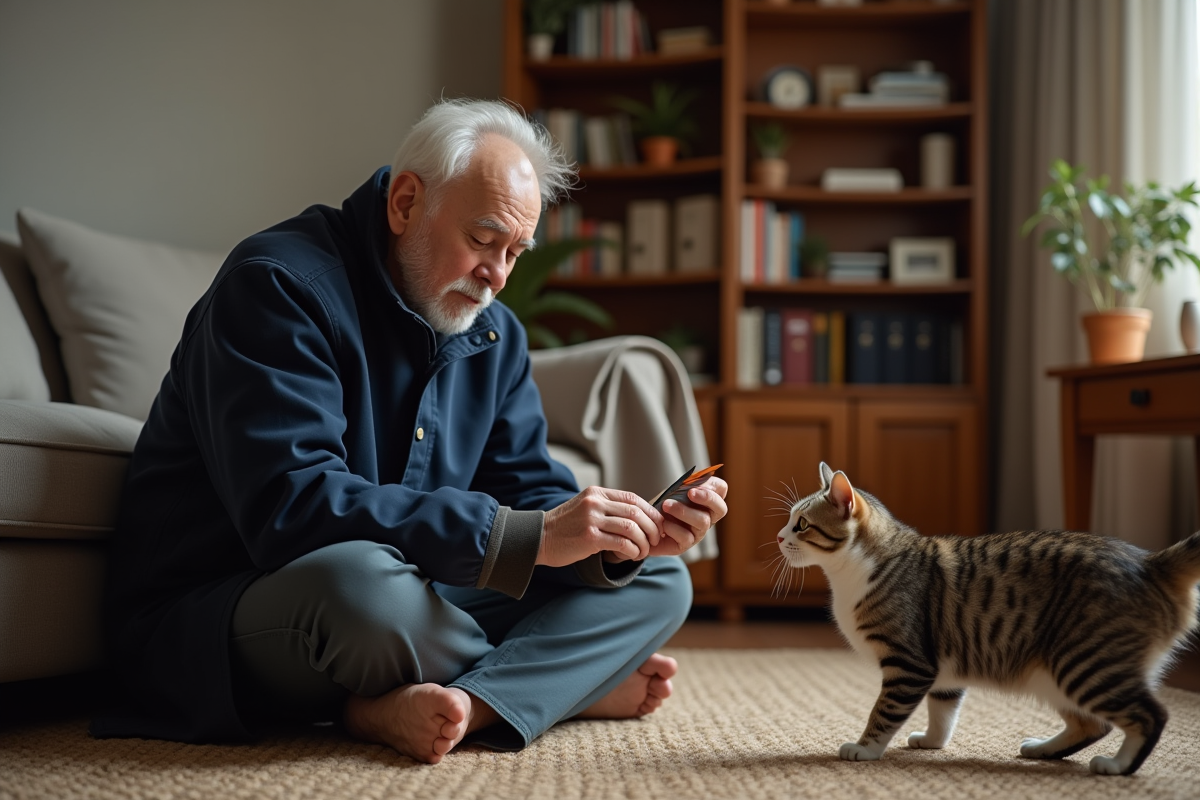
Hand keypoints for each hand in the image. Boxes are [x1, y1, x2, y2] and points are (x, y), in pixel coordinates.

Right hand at [539, 486, 663, 567]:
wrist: (538, 538)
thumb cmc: (565, 527)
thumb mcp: (586, 508)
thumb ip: (607, 508)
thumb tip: (639, 517)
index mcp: (597, 493)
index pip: (633, 498)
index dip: (651, 512)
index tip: (658, 526)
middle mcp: (595, 503)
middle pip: (636, 512)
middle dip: (652, 528)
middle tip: (655, 541)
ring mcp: (592, 519)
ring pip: (632, 528)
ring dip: (644, 542)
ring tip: (643, 551)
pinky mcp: (589, 537)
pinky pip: (622, 543)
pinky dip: (633, 550)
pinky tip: (632, 556)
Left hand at [649, 476, 727, 557]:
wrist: (645, 525)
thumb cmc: (663, 505)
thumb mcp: (673, 491)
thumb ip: (685, 485)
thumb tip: (694, 480)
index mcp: (706, 500)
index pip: (721, 489)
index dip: (713, 485)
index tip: (697, 483)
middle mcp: (708, 517)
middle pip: (721, 508)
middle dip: (707, 498)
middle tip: (690, 493)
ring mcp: (699, 532)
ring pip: (703, 521)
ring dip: (684, 511)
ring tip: (666, 505)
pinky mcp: (686, 544)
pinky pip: (686, 536)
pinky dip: (673, 527)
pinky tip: (663, 524)